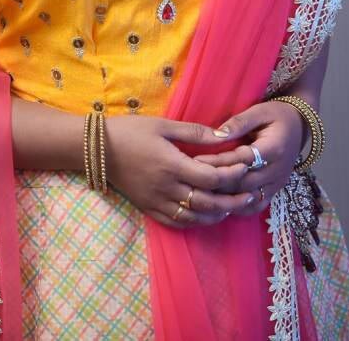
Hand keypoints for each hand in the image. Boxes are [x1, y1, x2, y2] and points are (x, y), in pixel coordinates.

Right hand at [105, 114, 250, 227]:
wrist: (97, 149)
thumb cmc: (131, 131)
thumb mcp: (162, 125)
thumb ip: (193, 132)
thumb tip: (223, 136)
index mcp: (172, 164)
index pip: (211, 178)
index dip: (232, 175)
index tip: (246, 167)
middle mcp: (166, 188)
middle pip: (207, 202)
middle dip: (233, 200)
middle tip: (251, 195)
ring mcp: (157, 201)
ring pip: (194, 217)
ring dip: (216, 214)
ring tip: (233, 207)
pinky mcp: (148, 208)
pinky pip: (177, 222)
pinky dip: (195, 222)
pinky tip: (206, 216)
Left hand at [193, 101, 305, 216]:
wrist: (300, 127)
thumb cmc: (276, 116)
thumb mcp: (260, 111)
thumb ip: (239, 122)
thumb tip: (217, 134)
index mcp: (274, 148)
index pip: (243, 159)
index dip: (220, 161)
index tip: (197, 160)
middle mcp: (278, 171)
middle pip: (244, 183)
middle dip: (218, 182)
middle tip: (193, 179)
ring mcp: (277, 184)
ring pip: (248, 198)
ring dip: (225, 198)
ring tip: (202, 192)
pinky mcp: (275, 192)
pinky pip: (256, 207)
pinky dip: (238, 208)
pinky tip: (220, 204)